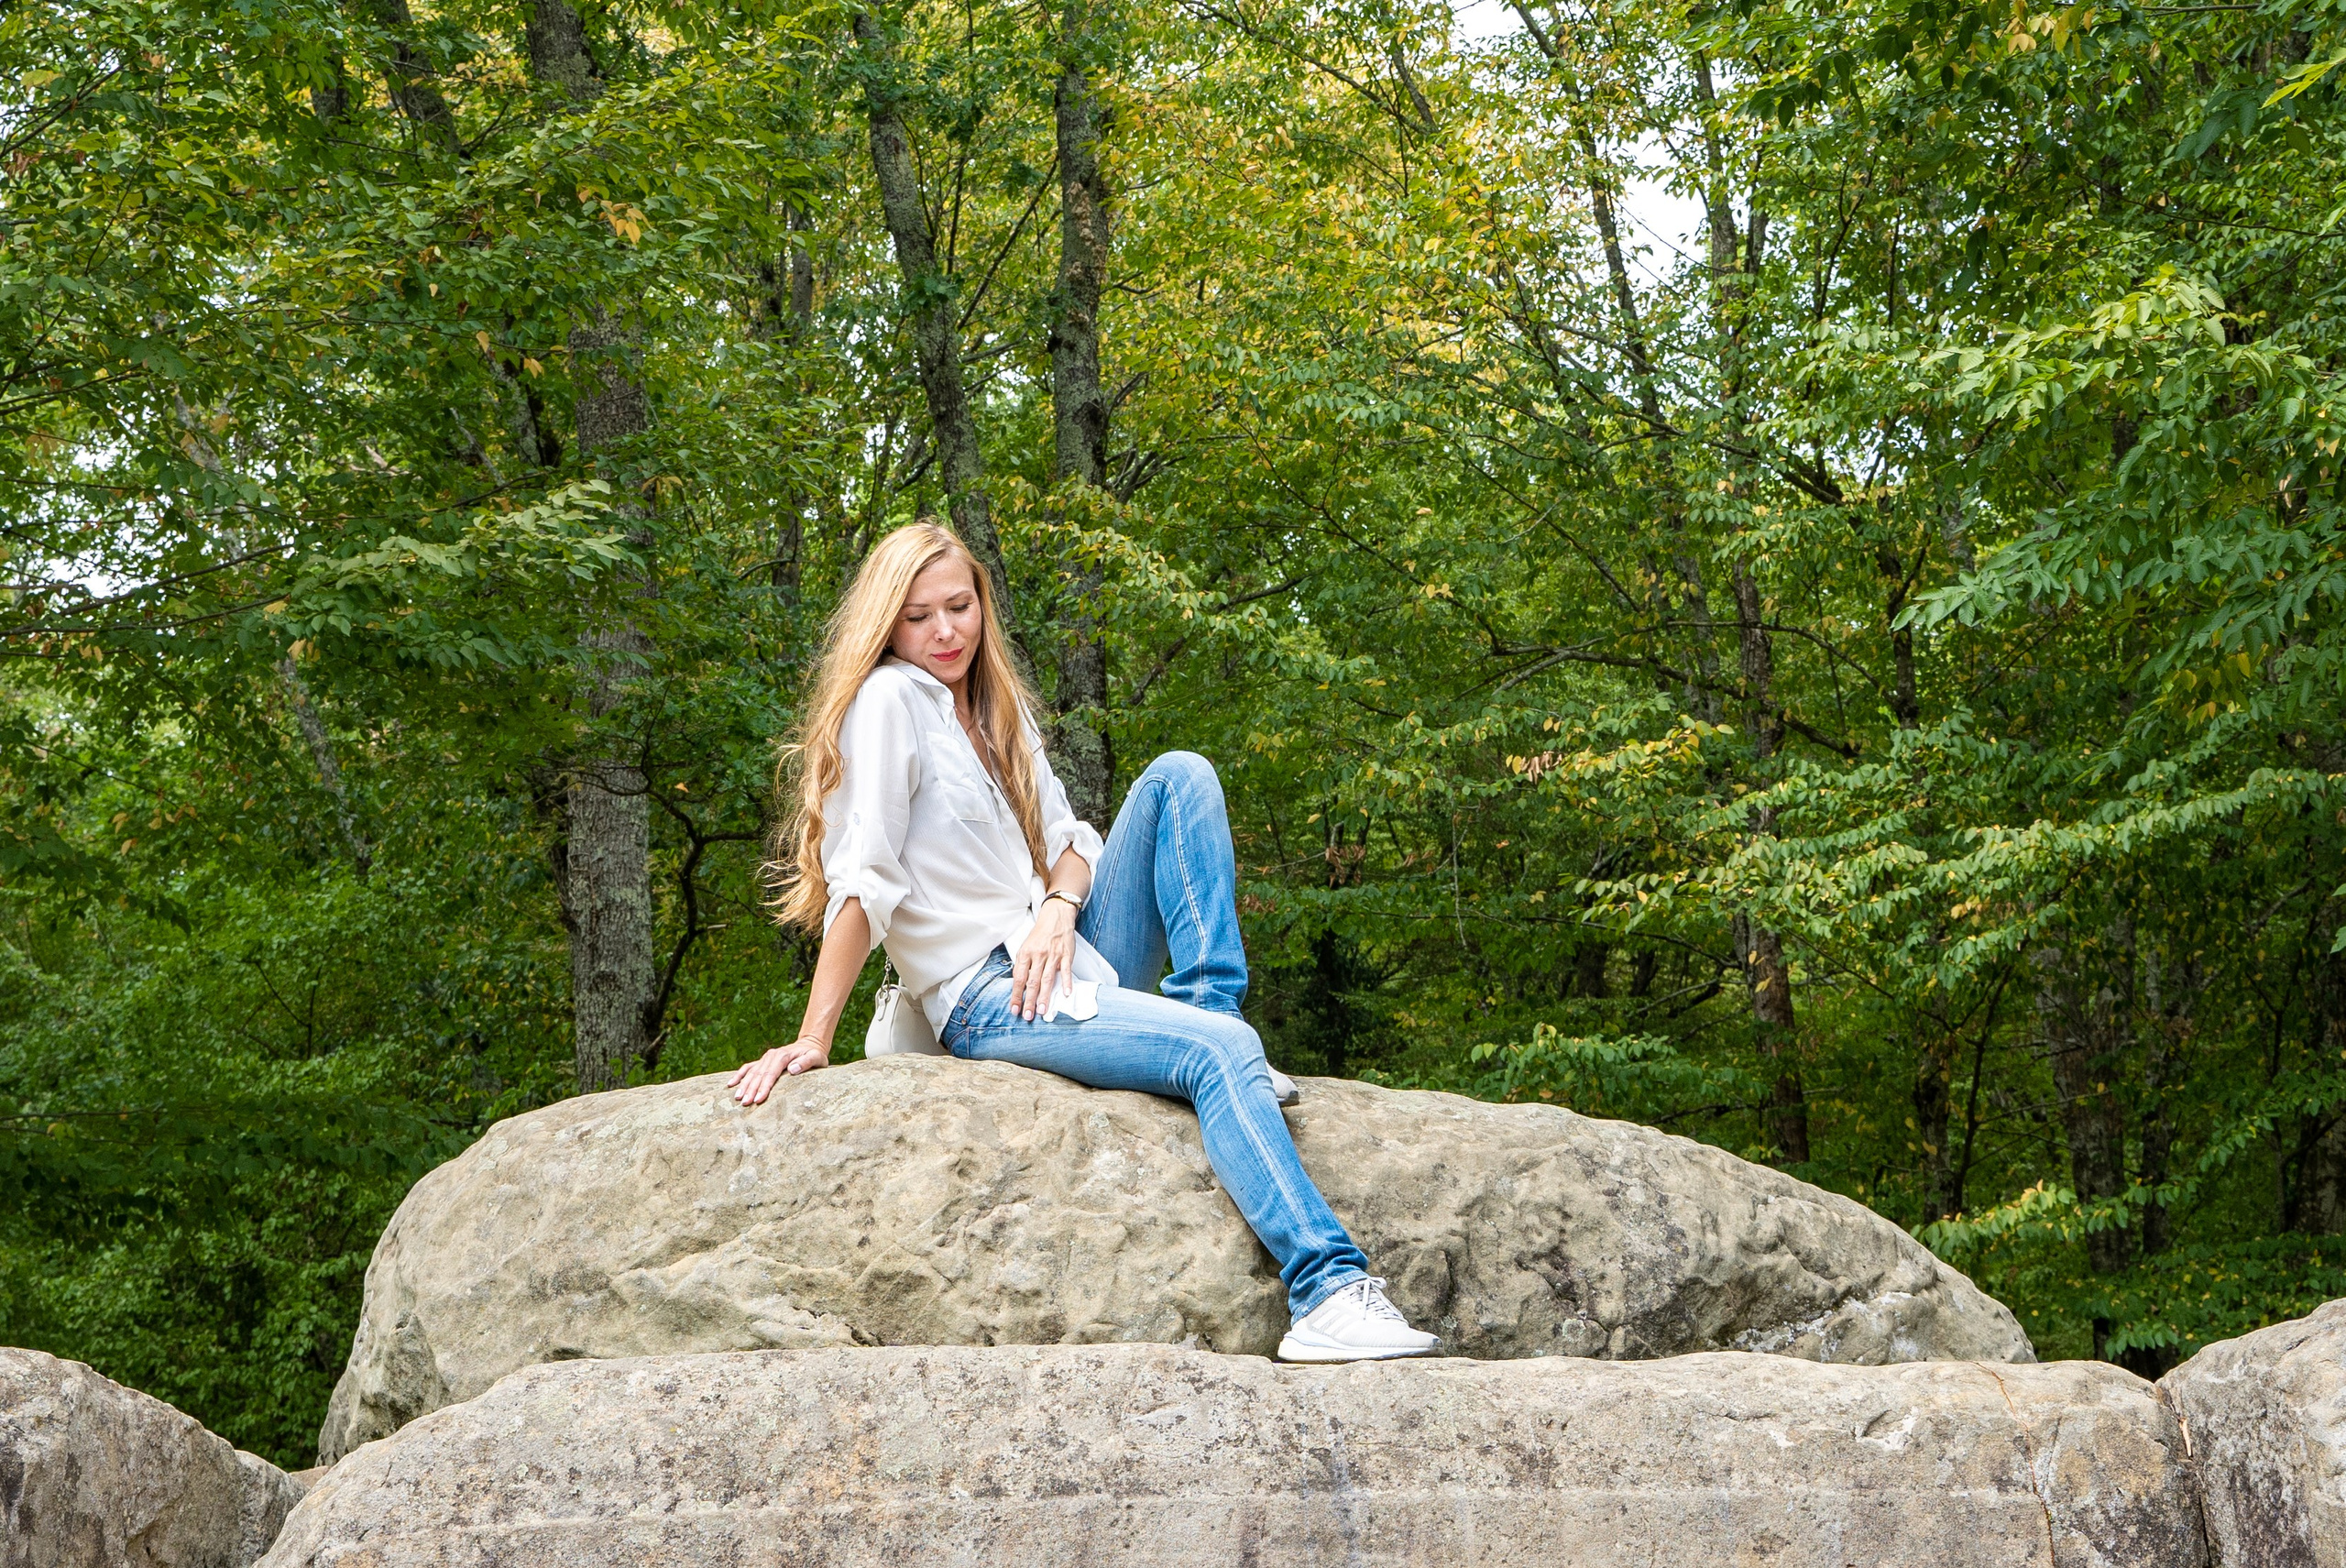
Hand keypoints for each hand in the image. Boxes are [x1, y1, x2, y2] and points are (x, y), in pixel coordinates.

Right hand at [727, 1038, 828, 1104]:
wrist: (809, 1045)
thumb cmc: (814, 1054)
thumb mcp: (816, 1057)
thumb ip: (806, 1063)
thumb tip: (792, 1070)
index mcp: (782, 1056)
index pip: (770, 1074)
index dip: (764, 1087)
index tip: (759, 1099)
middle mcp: (771, 1056)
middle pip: (758, 1075)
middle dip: (751, 1090)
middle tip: (745, 1103)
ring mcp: (765, 1058)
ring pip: (751, 1073)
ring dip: (744, 1085)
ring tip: (737, 1098)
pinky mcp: (762, 1061)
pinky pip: (748, 1068)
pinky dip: (739, 1075)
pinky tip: (731, 1084)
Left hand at [1011, 899, 1077, 1020]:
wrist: (1055, 918)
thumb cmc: (1040, 935)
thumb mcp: (1025, 947)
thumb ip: (1022, 965)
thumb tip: (1018, 983)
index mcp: (1025, 954)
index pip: (1018, 979)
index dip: (1016, 995)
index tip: (1015, 1009)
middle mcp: (1038, 955)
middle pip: (1032, 982)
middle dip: (1029, 1001)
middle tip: (1028, 1016)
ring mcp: (1053, 956)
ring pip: (1047, 979)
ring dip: (1045, 997)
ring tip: (1042, 1011)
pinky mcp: (1066, 955)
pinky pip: (1066, 971)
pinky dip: (1067, 983)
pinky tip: (1066, 994)